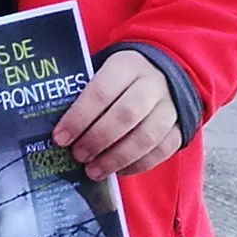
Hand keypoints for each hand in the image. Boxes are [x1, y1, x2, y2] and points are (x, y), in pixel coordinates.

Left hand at [51, 47, 184, 179]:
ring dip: (117, 158)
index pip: (101, 91)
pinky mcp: (181, 127)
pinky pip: (163, 150)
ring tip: (93, 171)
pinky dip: (139, 164)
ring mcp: (171, 106)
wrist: (165, 71)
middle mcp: (153, 84)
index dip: (79, 117)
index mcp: (127, 65)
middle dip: (97, 139)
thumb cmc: (120, 79)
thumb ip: (82, 94)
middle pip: (125, 115)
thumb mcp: (102, 72)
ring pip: (146, 136)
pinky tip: (118, 171)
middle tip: (77, 156)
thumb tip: (55, 126)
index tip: (60, 138)